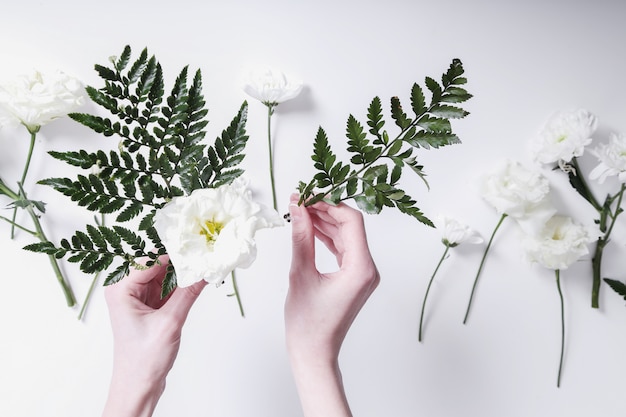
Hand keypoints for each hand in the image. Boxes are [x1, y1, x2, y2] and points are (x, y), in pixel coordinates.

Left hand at [102, 257, 205, 416]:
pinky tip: (198, 282)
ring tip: (205, 268)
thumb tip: (205, 270)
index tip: (199, 250)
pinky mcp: (148, 305)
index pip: (151, 260)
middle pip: (157, 264)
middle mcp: (125, 289)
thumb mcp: (170, 323)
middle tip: (205, 257)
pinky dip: (182, 284)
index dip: (176, 254)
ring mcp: (137, 297)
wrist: (138, 386)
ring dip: (183, 273)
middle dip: (181, 262)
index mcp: (121, 289)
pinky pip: (167, 286)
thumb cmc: (143, 361)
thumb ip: (188, 293)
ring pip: (164, 274)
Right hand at [285, 194, 379, 416]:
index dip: (328, 204)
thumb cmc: (307, 323)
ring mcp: (363, 274)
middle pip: (350, 226)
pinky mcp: (355, 278)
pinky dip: (327, 237)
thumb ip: (301, 237)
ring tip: (299, 211)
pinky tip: (309, 228)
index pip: (351, 222)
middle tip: (299, 200)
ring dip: (324, 222)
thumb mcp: (300, 274)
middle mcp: (368, 269)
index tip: (306, 195)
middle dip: (325, 210)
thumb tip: (297, 208)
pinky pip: (343, 249)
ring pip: (346, 236)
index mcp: (361, 268)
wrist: (314, 353)